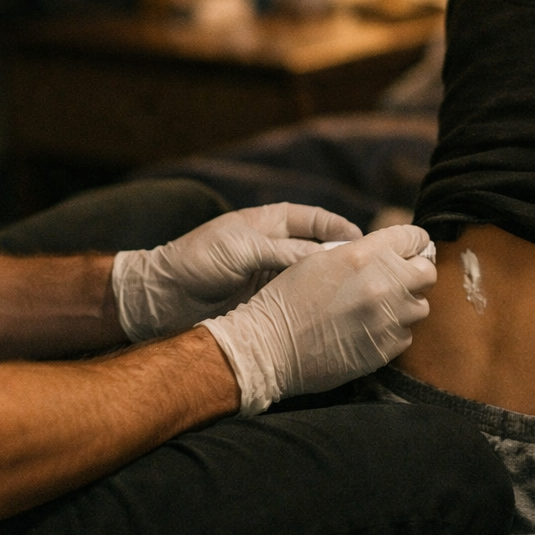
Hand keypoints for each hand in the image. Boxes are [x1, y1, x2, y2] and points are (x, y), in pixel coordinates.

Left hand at [112, 203, 362, 341]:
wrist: (162, 298)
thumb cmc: (197, 260)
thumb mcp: (242, 249)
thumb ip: (284, 252)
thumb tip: (327, 259)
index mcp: (270, 223)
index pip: (316, 219)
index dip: (341, 228)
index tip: (366, 242)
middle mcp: (275, 247)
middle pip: (319, 249)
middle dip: (343, 259)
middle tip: (371, 272)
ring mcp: (271, 276)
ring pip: (311, 278)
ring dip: (331, 285)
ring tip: (357, 295)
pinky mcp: (266, 302)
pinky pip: (297, 300)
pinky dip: (314, 305)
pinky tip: (331, 314)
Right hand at [197, 225, 435, 414]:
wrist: (270, 346)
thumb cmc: (287, 299)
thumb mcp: (320, 260)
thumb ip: (360, 252)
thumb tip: (389, 252)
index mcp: (364, 254)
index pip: (413, 238)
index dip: (413, 243)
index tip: (410, 250)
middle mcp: (382, 284)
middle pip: (427, 273)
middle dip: (415, 274)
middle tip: (398, 280)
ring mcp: (386, 318)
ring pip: (419, 307)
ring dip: (404, 305)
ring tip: (378, 309)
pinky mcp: (386, 349)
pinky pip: (406, 335)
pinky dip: (393, 332)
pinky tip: (368, 331)